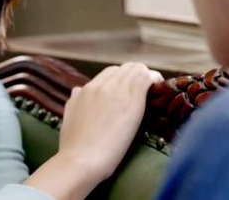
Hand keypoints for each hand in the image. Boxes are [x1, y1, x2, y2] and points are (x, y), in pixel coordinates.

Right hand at [57, 62, 163, 180]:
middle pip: (125, 68)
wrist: (80, 159)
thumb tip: (78, 89)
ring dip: (148, 77)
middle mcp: (102, 86)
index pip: (111, 72)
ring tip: (156, 90)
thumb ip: (76, 100)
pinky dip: (155, 80)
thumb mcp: (69, 115)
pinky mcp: (131, 102)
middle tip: (147, 90)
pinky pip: (146, 78)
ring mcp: (116, 92)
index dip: (124, 79)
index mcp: (87, 89)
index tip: (132, 90)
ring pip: (137, 69)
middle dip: (137, 75)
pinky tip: (159, 89)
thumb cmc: (73, 145)